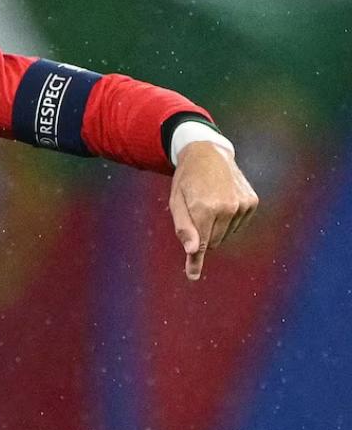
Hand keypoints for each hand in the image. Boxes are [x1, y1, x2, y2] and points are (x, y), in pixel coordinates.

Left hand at [169, 141, 258, 280]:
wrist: (208, 153)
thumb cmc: (186, 180)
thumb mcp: (176, 202)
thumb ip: (184, 228)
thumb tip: (193, 251)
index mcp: (205, 208)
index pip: (201, 244)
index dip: (195, 261)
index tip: (192, 276)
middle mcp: (228, 208)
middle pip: (214, 241)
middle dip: (203, 235)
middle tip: (196, 212)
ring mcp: (243, 205)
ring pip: (227, 234)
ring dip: (216, 226)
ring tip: (209, 203)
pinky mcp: (252, 202)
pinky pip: (238, 224)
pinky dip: (229, 219)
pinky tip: (223, 201)